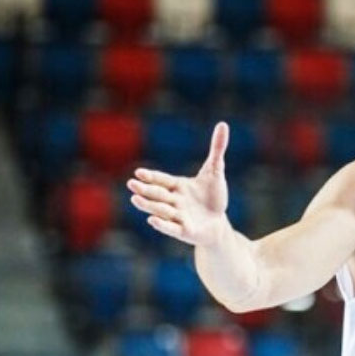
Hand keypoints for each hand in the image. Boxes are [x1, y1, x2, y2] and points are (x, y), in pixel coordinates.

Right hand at [127, 121, 231, 247]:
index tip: (139, 172)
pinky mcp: (184, 231)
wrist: (218, 222)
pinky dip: (162, 224)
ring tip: (135, 199)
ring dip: (148, 205)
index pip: (161, 179)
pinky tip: (152, 220)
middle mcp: (174, 201)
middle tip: (131, 184)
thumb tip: (223, 124)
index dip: (151, 176)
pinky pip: (171, 228)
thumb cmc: (213, 196)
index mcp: (177, 186)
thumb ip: (217, 148)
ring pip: (160, 210)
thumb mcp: (215, 171)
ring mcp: (177, 216)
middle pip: (157, 194)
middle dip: (145, 189)